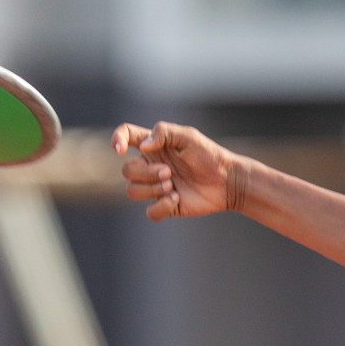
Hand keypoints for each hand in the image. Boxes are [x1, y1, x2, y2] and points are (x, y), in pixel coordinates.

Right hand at [112, 121, 238, 220]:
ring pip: (132, 191)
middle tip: (169, 173)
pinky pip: (150, 212)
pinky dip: (161, 207)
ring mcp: (157, 187)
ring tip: (173, 186)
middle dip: (145, 173)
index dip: (117, 139)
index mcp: (154, 146)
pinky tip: (177, 199)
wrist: (227, 181)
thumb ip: (164, 133)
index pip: (126, 136)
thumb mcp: (189, 136)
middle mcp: (151, 165)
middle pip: (127, 170)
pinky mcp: (166, 206)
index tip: (120, 149)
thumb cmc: (209, 156)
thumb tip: (143, 146)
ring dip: (151, 189)